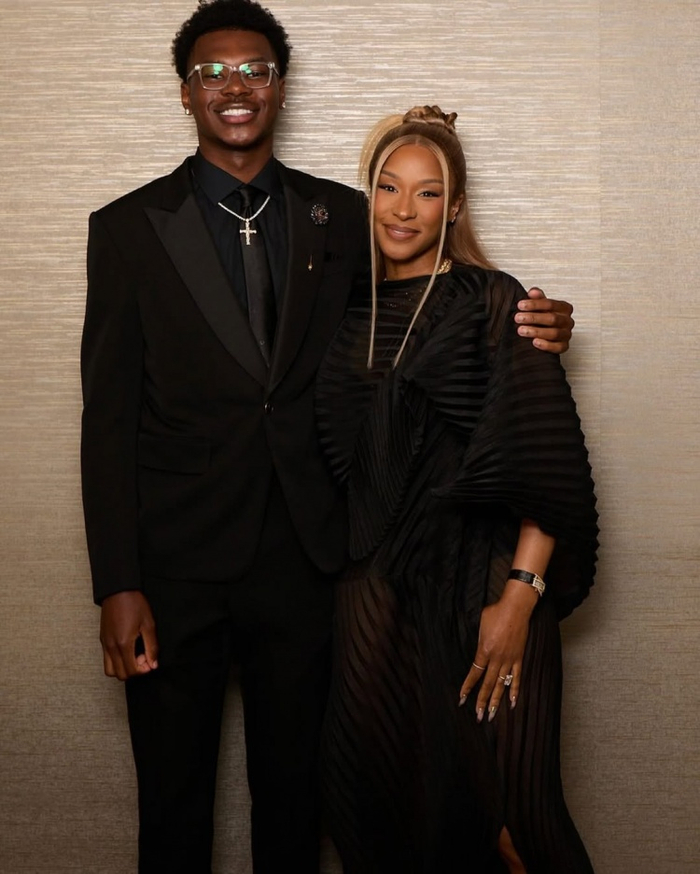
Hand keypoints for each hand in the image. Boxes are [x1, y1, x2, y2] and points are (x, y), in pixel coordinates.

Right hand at [100, 591, 158, 680]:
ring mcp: (105, 644)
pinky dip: (116, 662)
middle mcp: (111, 647)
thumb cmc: (135, 604)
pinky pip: (106, 659)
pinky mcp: (102, 640)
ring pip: (109, 670)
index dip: (143, 670)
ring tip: (134, 655)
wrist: (118, 591)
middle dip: (133, 671)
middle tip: (143, 657)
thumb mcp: (149, 624)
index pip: (131, 671)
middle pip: (119, 674)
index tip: (150, 660)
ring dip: (123, 668)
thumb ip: (152, 647)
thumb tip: (154, 664)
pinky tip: (127, 649)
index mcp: (123, 643)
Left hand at [458, 581, 537, 720]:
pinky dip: (514, 691)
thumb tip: (479, 649)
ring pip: (501, 685)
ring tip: (492, 716)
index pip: (474, 674)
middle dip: (482, 701)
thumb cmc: (496, 612)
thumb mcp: (480, 625)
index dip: (467, 687)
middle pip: (487, 684)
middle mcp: (496, 658)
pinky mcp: (519, 658)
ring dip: (496, 701)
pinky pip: (517, 678)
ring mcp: (509, 659)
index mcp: (484, 650)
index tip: (462, 698)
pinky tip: (512, 703)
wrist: (516, 607)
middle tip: (478, 716)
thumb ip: (479, 641)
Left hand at [514, 287, 573, 352]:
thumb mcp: (539, 306)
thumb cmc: (542, 318)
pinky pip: (558, 347)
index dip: (535, 304)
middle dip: (533, 318)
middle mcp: (567, 321)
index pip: (550, 304)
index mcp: (564, 308)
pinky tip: (534, 342)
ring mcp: (567, 334)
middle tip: (518, 318)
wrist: (544, 333)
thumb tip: (532, 292)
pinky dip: (547, 345)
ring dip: (536, 331)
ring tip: (521, 330)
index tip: (520, 305)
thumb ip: (537, 298)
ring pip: (554, 333)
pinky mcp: (564, 346)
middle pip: (552, 319)